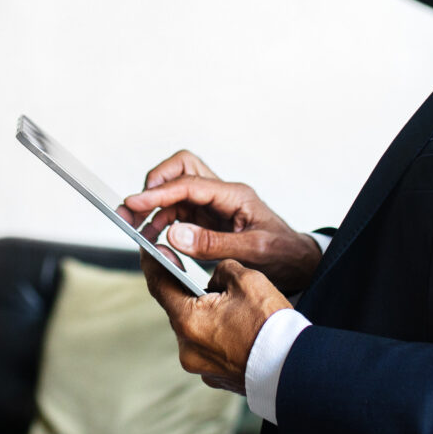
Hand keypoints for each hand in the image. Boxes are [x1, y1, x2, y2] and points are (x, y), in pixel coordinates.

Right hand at [118, 150, 322, 289]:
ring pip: (176, 191)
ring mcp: (214, 206)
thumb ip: (213, 243)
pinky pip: (179, 212)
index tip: (134, 203)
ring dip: (154, 208)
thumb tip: (175, 234)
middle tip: (134, 209)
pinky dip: (162, 222)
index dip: (159, 193)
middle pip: (181, 169)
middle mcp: (222, 195)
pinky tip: (155, 239)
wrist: (299, 264)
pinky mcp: (208, 220)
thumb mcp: (254, 251)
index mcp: (234, 195)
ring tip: (137, 230)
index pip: (189, 183)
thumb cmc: (283, 254)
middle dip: (155, 184)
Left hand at [142, 257, 292, 392]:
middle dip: (191, 292)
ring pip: (195, 329)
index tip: (149, 251)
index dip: (152, 264)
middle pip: (179, 309)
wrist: (294, 368)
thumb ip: (221, 270)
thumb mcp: (247, 280)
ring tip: (231, 306)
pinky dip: (217, 335)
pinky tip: (237, 328)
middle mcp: (187, 347)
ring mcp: (200, 365)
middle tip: (206, 279)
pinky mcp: (214, 376)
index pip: (159, 285)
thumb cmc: (271, 325)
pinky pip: (209, 348)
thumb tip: (214, 279)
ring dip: (206, 315)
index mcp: (188, 320)